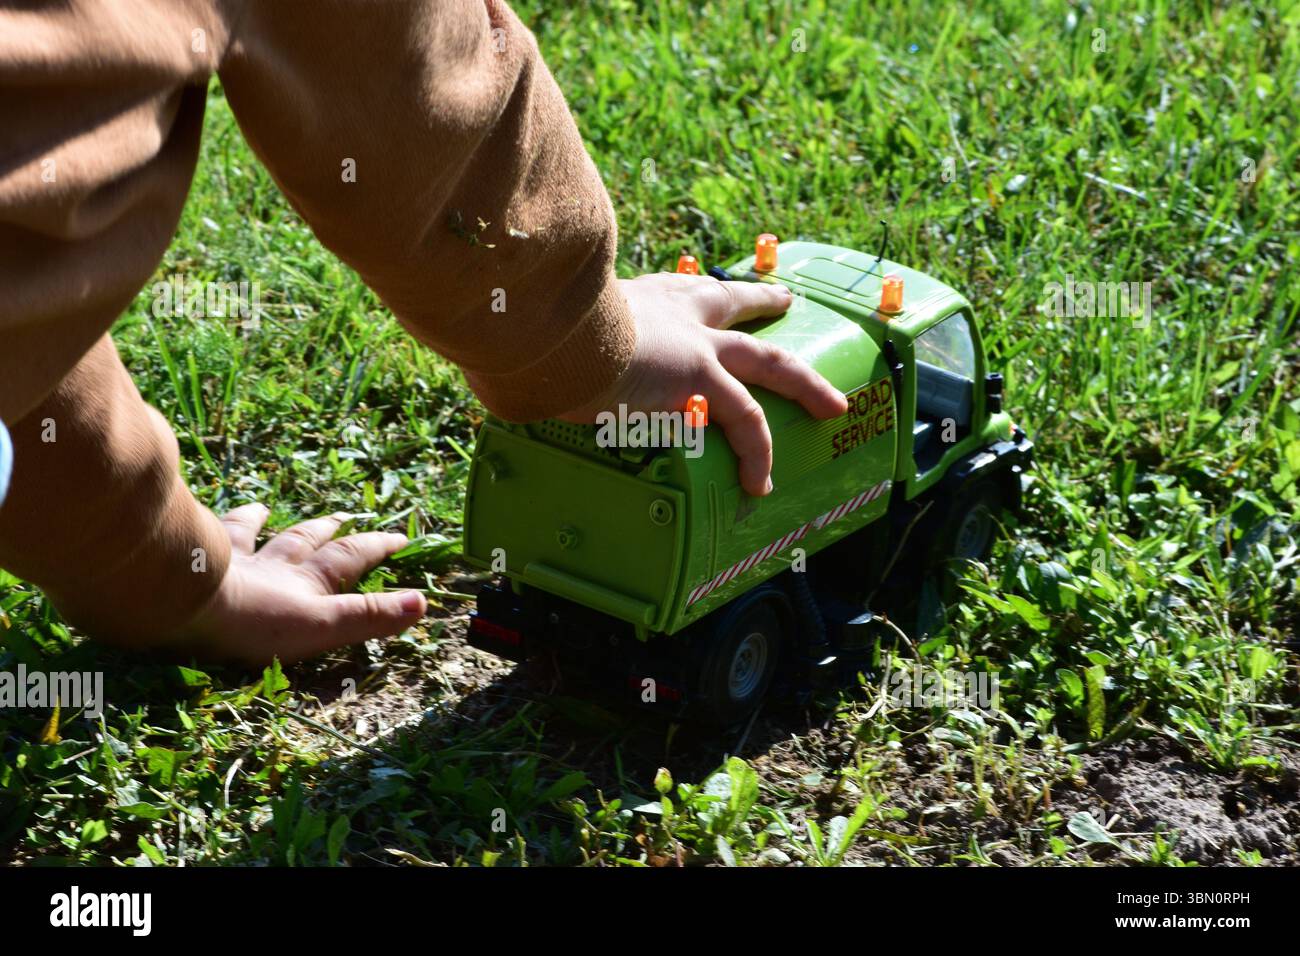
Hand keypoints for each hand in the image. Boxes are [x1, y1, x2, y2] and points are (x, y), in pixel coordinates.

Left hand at [179, 505, 426, 664]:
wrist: (180, 598)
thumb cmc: (252, 621)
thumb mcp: (321, 625)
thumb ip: (368, 615)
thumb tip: (423, 602)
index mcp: (305, 581)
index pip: (351, 558)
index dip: (377, 547)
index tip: (400, 537)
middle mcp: (271, 564)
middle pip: (305, 540)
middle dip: (327, 530)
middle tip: (341, 517)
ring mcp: (229, 560)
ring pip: (250, 533)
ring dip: (260, 521)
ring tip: (262, 508)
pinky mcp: (190, 561)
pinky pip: (200, 535)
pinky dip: (202, 525)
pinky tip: (194, 518)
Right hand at [559, 273, 846, 494]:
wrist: (546, 328)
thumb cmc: (533, 332)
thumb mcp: (548, 333)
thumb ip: (548, 352)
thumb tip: (514, 378)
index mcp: (637, 298)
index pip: (678, 286)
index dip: (699, 289)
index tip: (711, 288)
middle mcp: (673, 312)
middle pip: (734, 304)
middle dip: (764, 304)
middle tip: (784, 302)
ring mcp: (695, 344)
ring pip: (769, 363)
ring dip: (804, 385)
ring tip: (831, 406)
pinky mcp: (700, 376)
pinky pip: (744, 419)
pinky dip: (757, 451)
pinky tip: (760, 481)